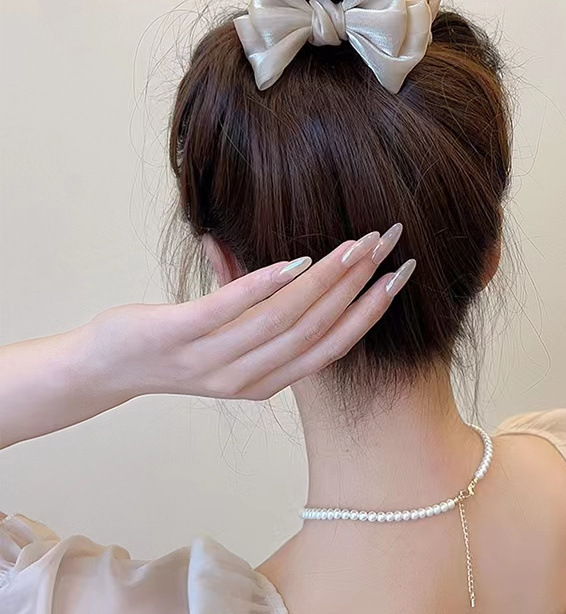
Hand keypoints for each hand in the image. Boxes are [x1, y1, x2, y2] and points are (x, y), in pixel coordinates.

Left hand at [90, 227, 409, 400]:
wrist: (105, 368)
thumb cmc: (172, 347)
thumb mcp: (230, 337)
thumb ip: (265, 307)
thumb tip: (298, 260)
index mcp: (267, 381)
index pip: (332, 348)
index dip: (369, 312)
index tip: (399, 276)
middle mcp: (247, 378)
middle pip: (316, 329)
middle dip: (358, 284)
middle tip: (386, 244)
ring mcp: (213, 359)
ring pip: (283, 319)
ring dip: (325, 279)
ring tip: (354, 245)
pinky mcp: (180, 336)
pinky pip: (231, 309)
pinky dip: (267, 284)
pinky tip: (296, 258)